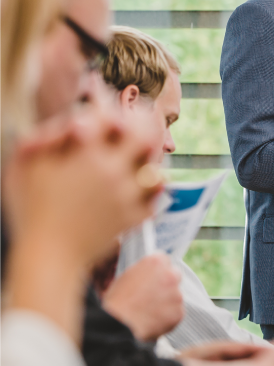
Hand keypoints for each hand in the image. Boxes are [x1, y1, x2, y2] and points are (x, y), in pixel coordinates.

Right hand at [3, 101, 163, 267]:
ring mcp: (127, 194)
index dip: (108, 107)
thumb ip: (47, 136)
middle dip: (141, 127)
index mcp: (85, 154)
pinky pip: (156, 195)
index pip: (110, 115)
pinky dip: (152, 188)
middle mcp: (112, 170)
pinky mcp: (135, 216)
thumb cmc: (31, 210)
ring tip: (138, 156)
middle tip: (133, 126)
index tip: (104, 110)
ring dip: (149, 159)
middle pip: (146, 134)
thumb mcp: (25, 167)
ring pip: (155, 165)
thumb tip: (75, 122)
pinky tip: (142, 183)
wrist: (48, 258)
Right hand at [102, 253, 183, 341]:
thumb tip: (150, 276)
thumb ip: (145, 272)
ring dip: (167, 302)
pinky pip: (176, 313)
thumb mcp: (128, 276)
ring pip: (176, 296)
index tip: (154, 279)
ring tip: (149, 312)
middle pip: (175, 276)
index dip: (158, 272)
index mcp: (156, 262)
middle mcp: (170, 275)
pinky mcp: (178, 312)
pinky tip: (153, 321)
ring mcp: (176, 294)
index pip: (165, 262)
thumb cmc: (117, 301)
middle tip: (154, 296)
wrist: (118, 323)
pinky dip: (168, 318)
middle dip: (167, 285)